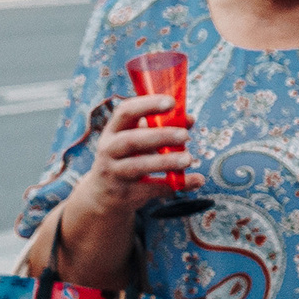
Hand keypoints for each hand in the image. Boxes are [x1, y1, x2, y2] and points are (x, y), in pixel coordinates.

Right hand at [74, 94, 200, 221]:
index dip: (147, 105)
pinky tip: (197, 180)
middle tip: (185, 135)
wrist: (102, 196)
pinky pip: (152, 189)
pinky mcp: (125, 194)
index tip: (171, 102)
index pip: (125, 112)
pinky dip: (176, 185)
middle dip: (159, 136)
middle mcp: (109, 150)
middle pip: (130, 141)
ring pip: (138, 166)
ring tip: (189, 159)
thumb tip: (189, 119)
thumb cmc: (126, 158)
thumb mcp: (138, 140)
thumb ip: (161, 127)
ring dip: (166, 162)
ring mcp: (114, 173)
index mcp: (113, 131)